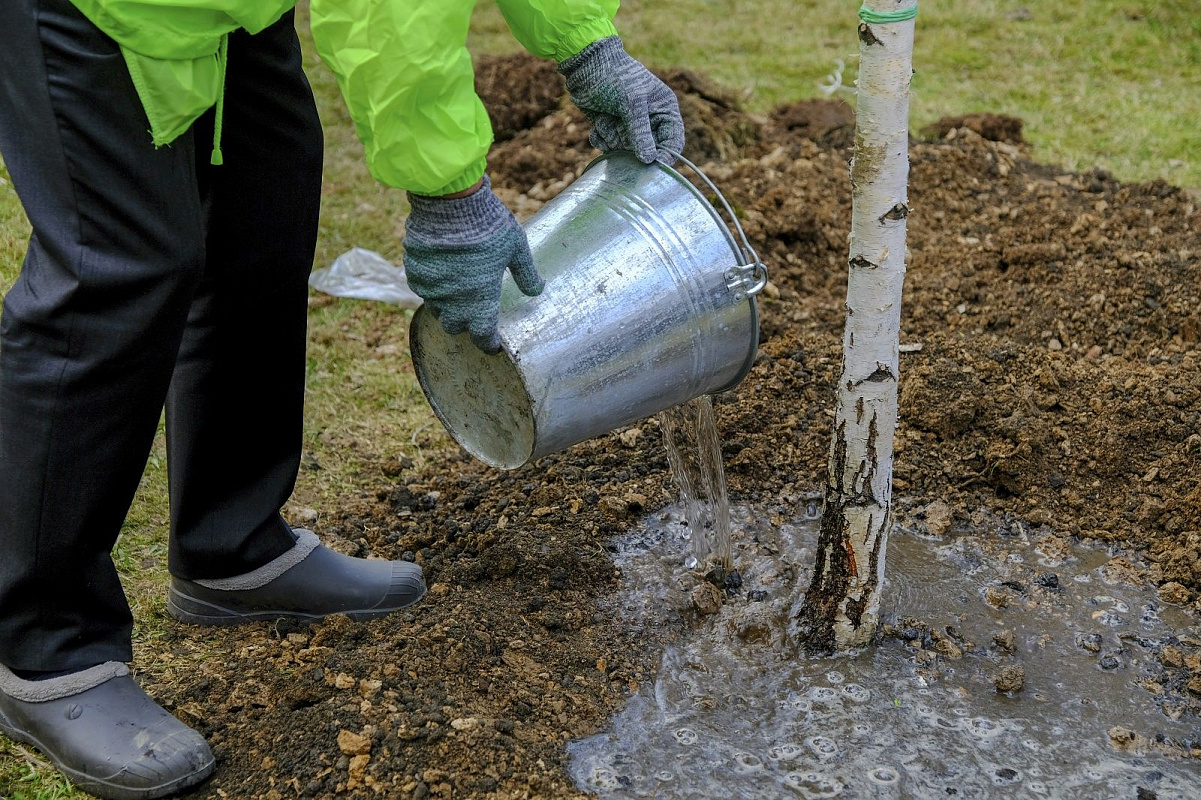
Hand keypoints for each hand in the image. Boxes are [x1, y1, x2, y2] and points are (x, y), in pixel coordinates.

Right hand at [403, 176, 543, 352]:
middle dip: (464, 323)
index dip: (489, 343)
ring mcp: (431, 287)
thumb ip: (526, 274)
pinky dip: (432, 286)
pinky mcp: (414, 271)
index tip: (493, 343)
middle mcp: (453, 300)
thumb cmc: (489, 225)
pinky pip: (422, 288)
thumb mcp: (516, 248)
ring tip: (457, 290)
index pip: (483, 336)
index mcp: (480, 300)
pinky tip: (441, 271)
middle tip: (474, 310)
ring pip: (436, 309)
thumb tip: (537, 290)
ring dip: (446, 305)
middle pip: (455, 327)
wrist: (450, 201)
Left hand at [558, 36, 684, 163]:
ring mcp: (630, 126)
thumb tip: (649, 160)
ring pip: (626, 151)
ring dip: (613, 139)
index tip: (651, 165)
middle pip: (647, 151)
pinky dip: (602, 138)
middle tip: (619, 130)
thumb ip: (640, 133)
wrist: (586, 65)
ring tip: (606, 120)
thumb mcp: (631, 103)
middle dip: (630, 145)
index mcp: (664, 109)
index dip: (665, 155)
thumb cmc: (614, 77)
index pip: (673, 141)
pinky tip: (597, 124)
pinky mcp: (612, 128)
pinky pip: (610, 147)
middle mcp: (649, 120)